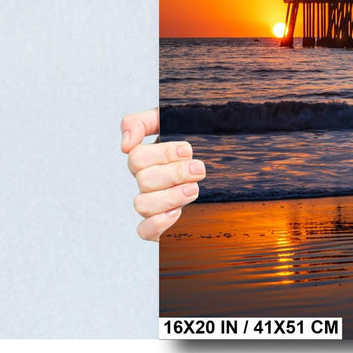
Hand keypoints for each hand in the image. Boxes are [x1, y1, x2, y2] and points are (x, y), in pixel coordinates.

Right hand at [121, 109, 204, 241]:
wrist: (227, 164)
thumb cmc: (198, 139)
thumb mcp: (175, 120)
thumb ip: (142, 122)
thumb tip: (125, 144)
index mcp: (148, 159)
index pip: (137, 158)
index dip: (162, 154)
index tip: (188, 150)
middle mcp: (148, 182)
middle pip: (144, 180)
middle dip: (174, 174)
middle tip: (199, 170)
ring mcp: (153, 203)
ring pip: (142, 205)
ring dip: (170, 197)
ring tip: (194, 189)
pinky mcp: (161, 225)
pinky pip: (144, 231)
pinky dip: (158, 223)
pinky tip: (177, 212)